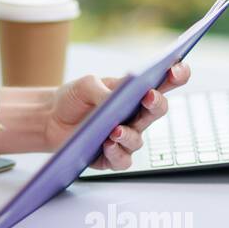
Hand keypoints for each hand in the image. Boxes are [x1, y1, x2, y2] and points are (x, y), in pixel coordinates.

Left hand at [43, 63, 191, 169]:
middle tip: (149, 96)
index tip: (177, 68)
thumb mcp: (84, 84)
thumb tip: (112, 99)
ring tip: (114, 130)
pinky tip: (106, 145)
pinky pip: (122, 159)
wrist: (51, 118)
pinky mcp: (112, 157)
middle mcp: (136, 116)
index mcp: (135, 92)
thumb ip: (100, 88)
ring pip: (138, 139)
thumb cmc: (74, 98)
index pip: (164, 82)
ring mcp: (126, 137)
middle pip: (157, 110)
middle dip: (156, 102)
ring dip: (128, 134)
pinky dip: (116, 153)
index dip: (176, 74)